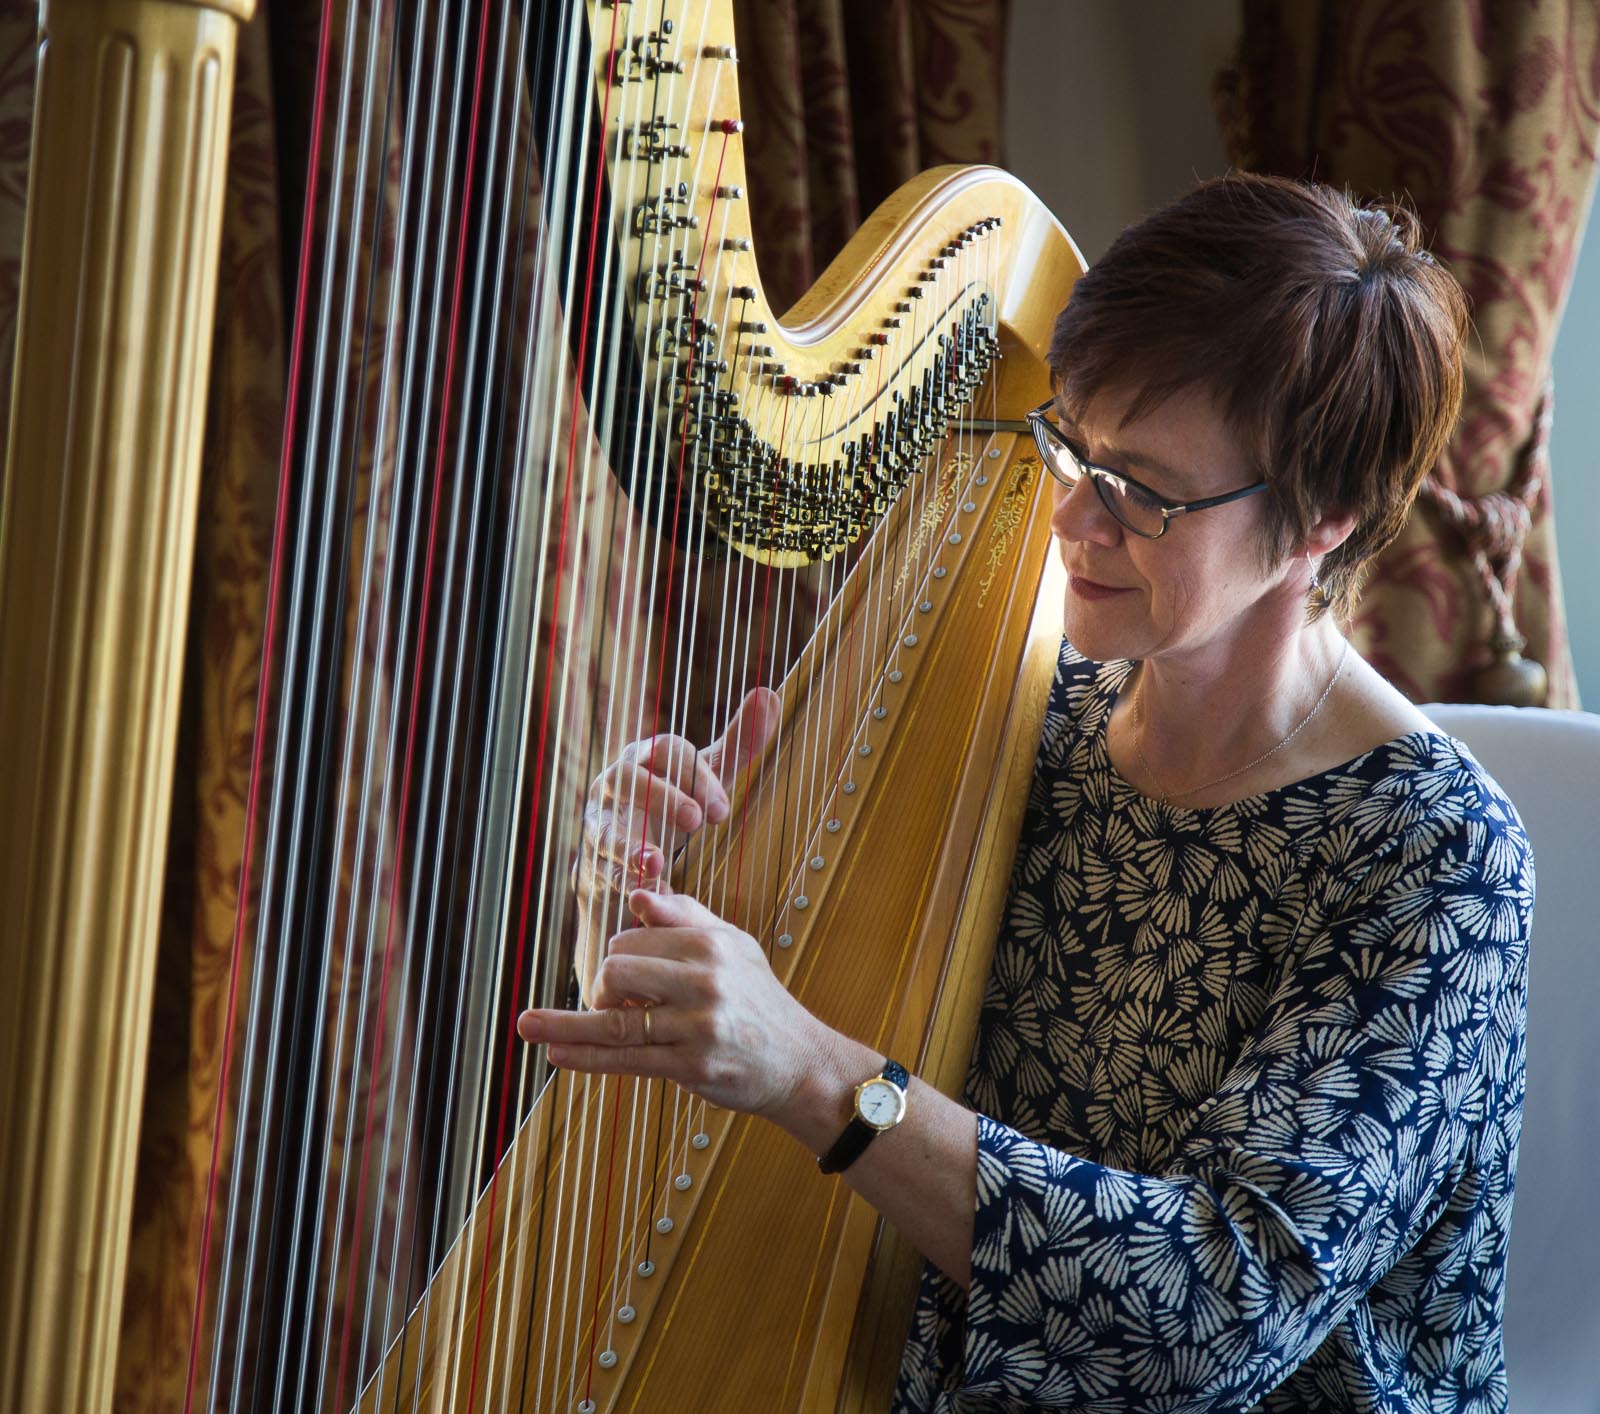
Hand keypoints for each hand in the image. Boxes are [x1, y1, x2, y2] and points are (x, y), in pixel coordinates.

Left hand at [519, 889, 831, 1119]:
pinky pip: (626, 1060)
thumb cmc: (760, 999)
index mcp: (710, 944)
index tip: (620, 976)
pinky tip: (556, 1052)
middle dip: (600, 985)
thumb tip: (638, 895)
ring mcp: (698, 1026)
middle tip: (607, 1000)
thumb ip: (687, 916)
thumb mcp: (735, 946)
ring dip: (564, 1024)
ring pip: (616, 1021)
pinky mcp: (692, 1067)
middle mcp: (704, 981)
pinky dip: (585, 1056)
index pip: (633, 938)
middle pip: (618, 971)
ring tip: (526, 1025)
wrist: (800, 1061)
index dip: (615, 955)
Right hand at [574, 686, 779, 898]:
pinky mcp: (594, 859)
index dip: (696, 776)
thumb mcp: (706, 775)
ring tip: (657, 861)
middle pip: (627, 778)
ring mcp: (599, 822)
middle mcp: (614, 784)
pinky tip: (647, 887)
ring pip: (605, 827)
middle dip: (661, 796)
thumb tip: (768, 693)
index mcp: (644, 756)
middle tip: (695, 820)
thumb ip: (738, 742)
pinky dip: (623, 877)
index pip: (666, 750)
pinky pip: (602, 867)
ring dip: (630, 845)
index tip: (723, 810)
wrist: (628, 847)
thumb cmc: (672, 800)